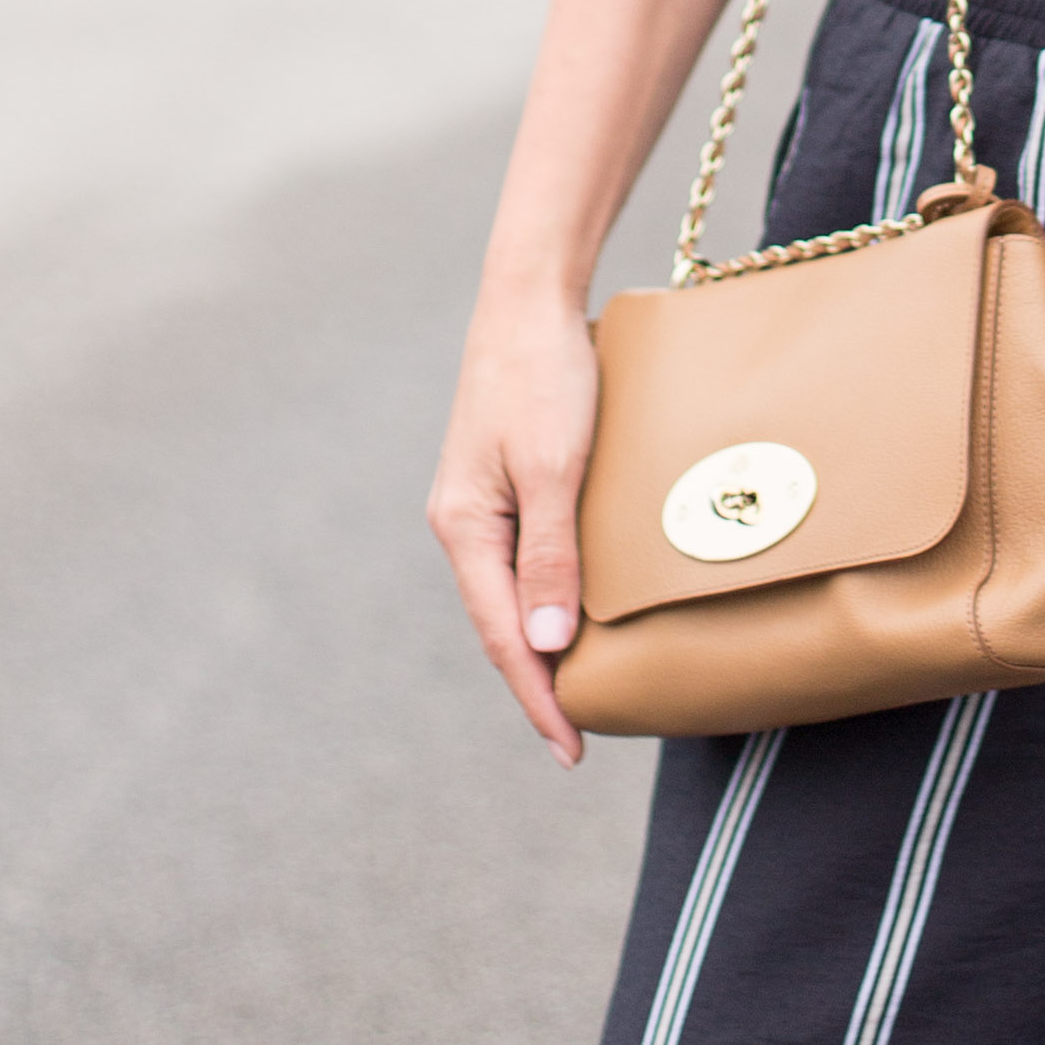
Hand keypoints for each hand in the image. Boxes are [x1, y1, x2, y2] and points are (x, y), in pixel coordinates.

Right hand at [426, 296, 605, 767]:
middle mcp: (463, 523)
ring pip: (511, 592)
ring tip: (579, 686)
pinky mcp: (503, 480)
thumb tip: (548, 646)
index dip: (538, 696)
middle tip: (580, 733)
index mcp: (464, 528)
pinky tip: (573, 609)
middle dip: (537, 681)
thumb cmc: (541, 376)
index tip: (571, 746)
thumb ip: (551, 557)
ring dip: (542, 642)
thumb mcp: (553, 469)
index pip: (504, 637)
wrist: (528, 298)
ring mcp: (480, 502)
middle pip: (501, 623)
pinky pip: (523, 557)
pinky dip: (546, 595)